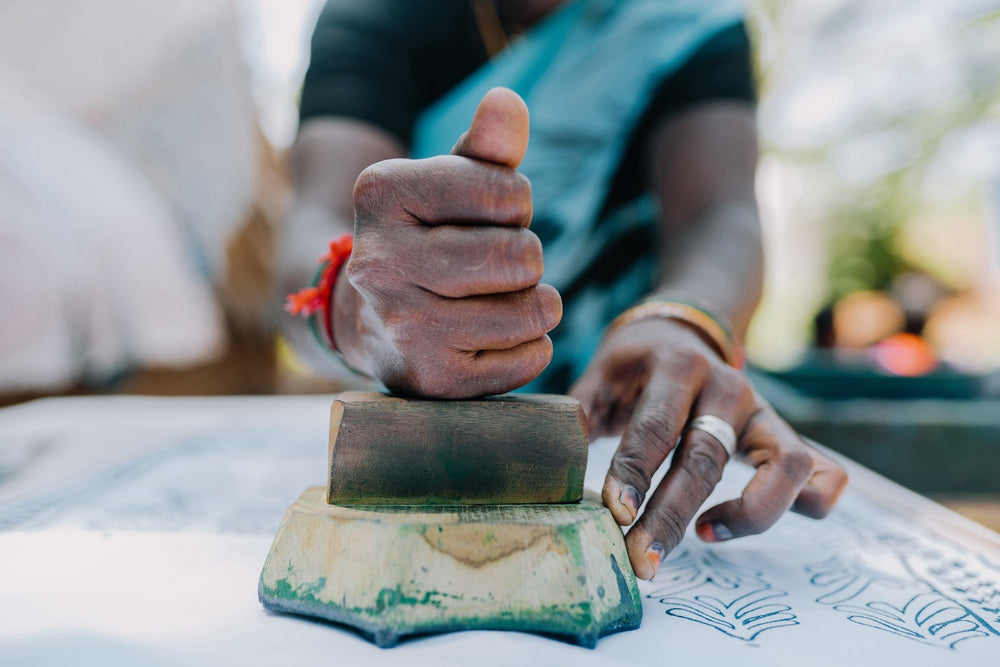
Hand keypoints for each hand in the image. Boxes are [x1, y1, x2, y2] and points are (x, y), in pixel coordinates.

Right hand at [340, 88, 561, 397]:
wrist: (371, 321)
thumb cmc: (428, 238)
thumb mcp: (448, 184)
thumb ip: (485, 148)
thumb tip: (507, 102)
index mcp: (380, 194)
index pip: (508, 192)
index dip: (515, 204)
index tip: (486, 217)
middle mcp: (380, 262)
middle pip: (522, 256)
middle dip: (527, 258)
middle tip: (496, 265)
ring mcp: (404, 328)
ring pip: (534, 311)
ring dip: (533, 304)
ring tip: (494, 301)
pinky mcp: (433, 381)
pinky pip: (532, 358)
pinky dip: (527, 347)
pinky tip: (488, 339)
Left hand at [570, 316, 847, 579]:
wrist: (684, 330)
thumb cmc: (635, 364)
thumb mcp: (601, 374)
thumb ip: (579, 414)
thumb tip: (557, 465)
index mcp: (677, 368)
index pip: (655, 427)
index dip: (634, 474)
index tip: (614, 515)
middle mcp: (729, 388)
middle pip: (707, 459)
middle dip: (672, 516)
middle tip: (642, 560)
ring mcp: (766, 412)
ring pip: (787, 467)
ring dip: (750, 514)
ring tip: (703, 535)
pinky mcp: (786, 435)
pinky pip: (824, 476)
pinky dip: (806, 506)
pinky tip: (748, 520)